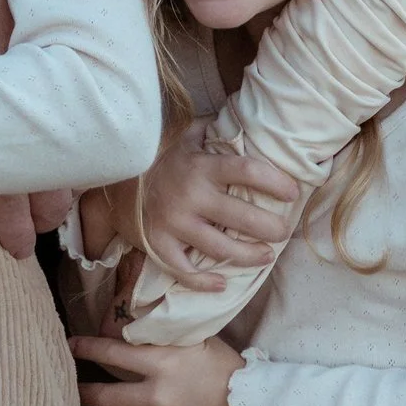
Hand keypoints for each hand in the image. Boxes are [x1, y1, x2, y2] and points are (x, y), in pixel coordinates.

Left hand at [72, 334, 239, 405]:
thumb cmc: (226, 367)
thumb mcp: (197, 340)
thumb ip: (166, 333)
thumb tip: (137, 318)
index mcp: (161, 364)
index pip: (113, 352)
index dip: (87, 348)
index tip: (68, 345)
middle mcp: (156, 396)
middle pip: (105, 396)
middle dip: (81, 393)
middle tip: (63, 389)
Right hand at [138, 120, 303, 290]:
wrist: (112, 176)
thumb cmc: (159, 156)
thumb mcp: (185, 137)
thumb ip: (212, 131)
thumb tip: (245, 122)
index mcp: (202, 166)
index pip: (247, 171)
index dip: (276, 182)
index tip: (292, 192)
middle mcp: (190, 196)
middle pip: (242, 217)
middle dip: (271, 228)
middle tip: (283, 232)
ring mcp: (174, 223)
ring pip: (220, 248)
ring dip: (249, 256)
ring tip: (266, 256)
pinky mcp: (157, 244)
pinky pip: (184, 270)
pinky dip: (203, 282)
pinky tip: (221, 284)